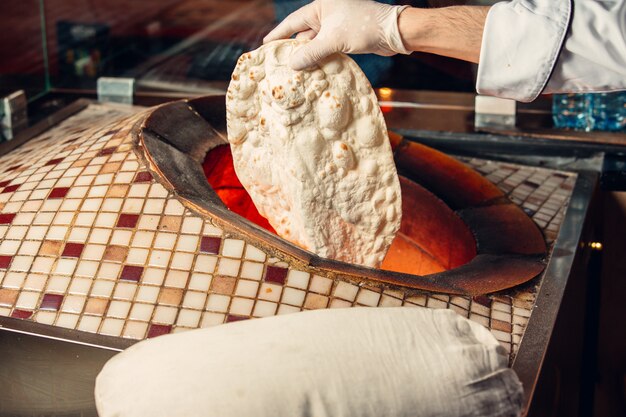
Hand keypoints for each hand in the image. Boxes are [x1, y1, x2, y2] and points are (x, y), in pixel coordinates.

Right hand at [263, 0, 409, 69]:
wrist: (392, 32)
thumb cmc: (363, 27)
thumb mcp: (334, 40)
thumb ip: (311, 53)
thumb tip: (292, 65)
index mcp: (321, 6)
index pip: (293, 22)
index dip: (279, 34)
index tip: (266, 45)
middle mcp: (326, 14)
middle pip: (303, 34)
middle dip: (293, 49)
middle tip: (279, 65)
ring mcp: (336, 26)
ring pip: (315, 44)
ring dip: (308, 57)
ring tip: (295, 72)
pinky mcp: (345, 37)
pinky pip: (327, 49)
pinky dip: (320, 59)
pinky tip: (313, 71)